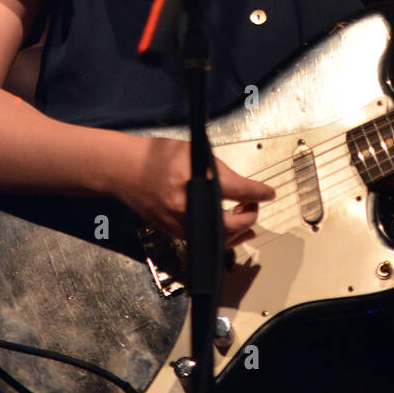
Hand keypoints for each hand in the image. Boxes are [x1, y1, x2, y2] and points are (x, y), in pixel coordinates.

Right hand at [121, 136, 275, 247]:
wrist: (124, 171)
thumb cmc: (156, 157)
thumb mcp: (192, 152)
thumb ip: (216, 169)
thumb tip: (240, 185)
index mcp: (195, 184)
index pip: (239, 191)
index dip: (259, 193)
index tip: (269, 192)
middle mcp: (188, 210)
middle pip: (232, 225)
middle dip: (249, 216)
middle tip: (254, 204)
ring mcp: (179, 225)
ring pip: (219, 239)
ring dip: (238, 230)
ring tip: (246, 217)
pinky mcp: (173, 232)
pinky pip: (204, 240)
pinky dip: (221, 236)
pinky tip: (229, 229)